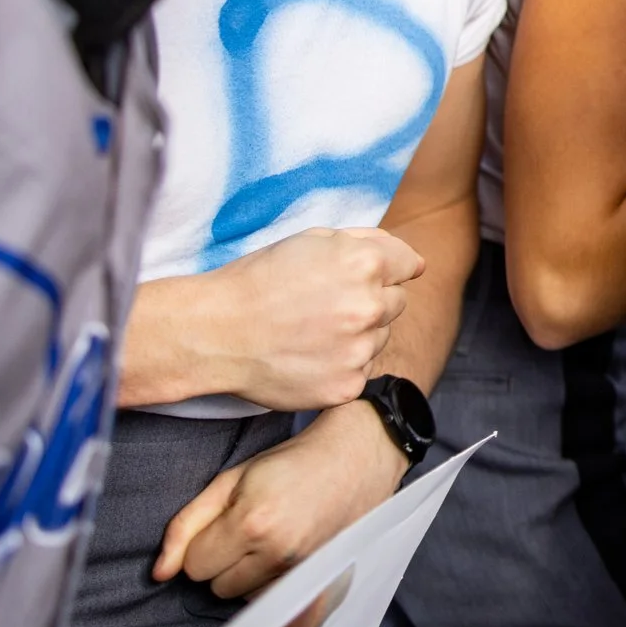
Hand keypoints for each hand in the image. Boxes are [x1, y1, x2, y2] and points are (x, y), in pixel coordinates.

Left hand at [155, 402, 409, 598]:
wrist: (358, 456)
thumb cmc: (292, 461)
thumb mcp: (232, 480)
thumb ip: (187, 524)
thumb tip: (159, 573)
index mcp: (250, 523)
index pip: (193, 567)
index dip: (201, 543)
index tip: (223, 520)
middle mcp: (276, 552)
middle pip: (215, 587)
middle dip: (221, 561)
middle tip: (245, 527)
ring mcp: (300, 568)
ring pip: (242, 596)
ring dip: (245, 573)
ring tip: (268, 537)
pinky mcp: (318, 577)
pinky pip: (271, 598)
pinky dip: (269, 580)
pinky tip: (285, 549)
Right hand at [201, 228, 423, 410]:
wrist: (215, 333)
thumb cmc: (259, 280)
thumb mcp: (311, 240)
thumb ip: (364, 242)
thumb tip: (409, 259)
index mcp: (365, 264)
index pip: (410, 265)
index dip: (389, 269)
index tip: (370, 278)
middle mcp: (370, 306)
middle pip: (398, 302)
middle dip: (372, 300)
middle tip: (327, 305)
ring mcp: (360, 350)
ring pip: (381, 337)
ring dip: (358, 334)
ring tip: (312, 331)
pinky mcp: (348, 385)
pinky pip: (362, 370)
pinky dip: (343, 364)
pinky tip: (309, 356)